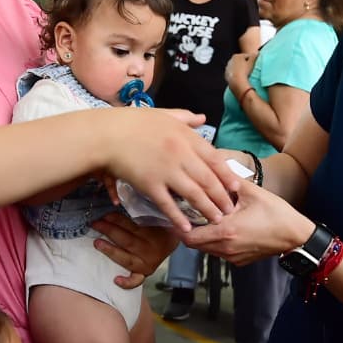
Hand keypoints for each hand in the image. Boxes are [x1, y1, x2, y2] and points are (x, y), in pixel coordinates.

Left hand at [92, 213, 177, 289]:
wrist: (185, 238)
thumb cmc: (166, 224)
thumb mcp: (160, 215)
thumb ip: (146, 212)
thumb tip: (125, 200)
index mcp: (154, 234)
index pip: (132, 227)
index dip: (117, 220)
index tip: (105, 215)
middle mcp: (150, 250)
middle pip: (127, 240)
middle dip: (109, 231)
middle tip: (95, 224)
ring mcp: (148, 263)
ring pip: (127, 258)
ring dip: (111, 251)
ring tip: (97, 243)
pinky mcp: (145, 273)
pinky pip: (136, 280)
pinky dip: (127, 282)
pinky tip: (116, 280)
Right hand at [104, 108, 239, 230]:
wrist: (106, 135)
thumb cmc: (132, 122)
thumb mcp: (163, 114)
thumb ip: (185, 117)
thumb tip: (203, 118)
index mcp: (185, 136)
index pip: (214, 158)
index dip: (227, 175)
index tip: (236, 187)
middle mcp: (180, 154)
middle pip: (208, 179)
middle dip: (222, 197)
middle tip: (230, 210)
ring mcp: (166, 170)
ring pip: (193, 194)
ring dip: (207, 209)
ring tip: (216, 220)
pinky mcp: (150, 184)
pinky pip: (168, 204)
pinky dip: (179, 218)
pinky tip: (187, 228)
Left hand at [180, 182, 311, 264]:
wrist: (295, 236)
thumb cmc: (277, 215)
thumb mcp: (253, 192)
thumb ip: (230, 182)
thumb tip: (216, 168)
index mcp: (226, 231)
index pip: (189, 236)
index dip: (179, 227)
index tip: (176, 214)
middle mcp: (226, 248)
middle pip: (194, 245)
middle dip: (188, 231)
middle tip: (187, 215)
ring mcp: (232, 257)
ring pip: (206, 249)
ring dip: (202, 237)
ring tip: (203, 220)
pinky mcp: (239, 261)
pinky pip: (219, 253)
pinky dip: (215, 242)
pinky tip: (221, 228)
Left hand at [224, 52, 255, 93]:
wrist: (237, 82)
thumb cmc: (245, 71)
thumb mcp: (251, 63)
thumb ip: (254, 56)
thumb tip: (257, 52)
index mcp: (236, 56)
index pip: (246, 56)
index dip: (251, 60)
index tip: (254, 64)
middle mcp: (230, 60)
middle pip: (240, 61)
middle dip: (245, 64)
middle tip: (250, 69)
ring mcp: (227, 68)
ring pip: (236, 67)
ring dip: (240, 69)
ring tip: (245, 74)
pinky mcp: (226, 74)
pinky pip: (233, 73)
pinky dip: (236, 74)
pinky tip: (240, 77)